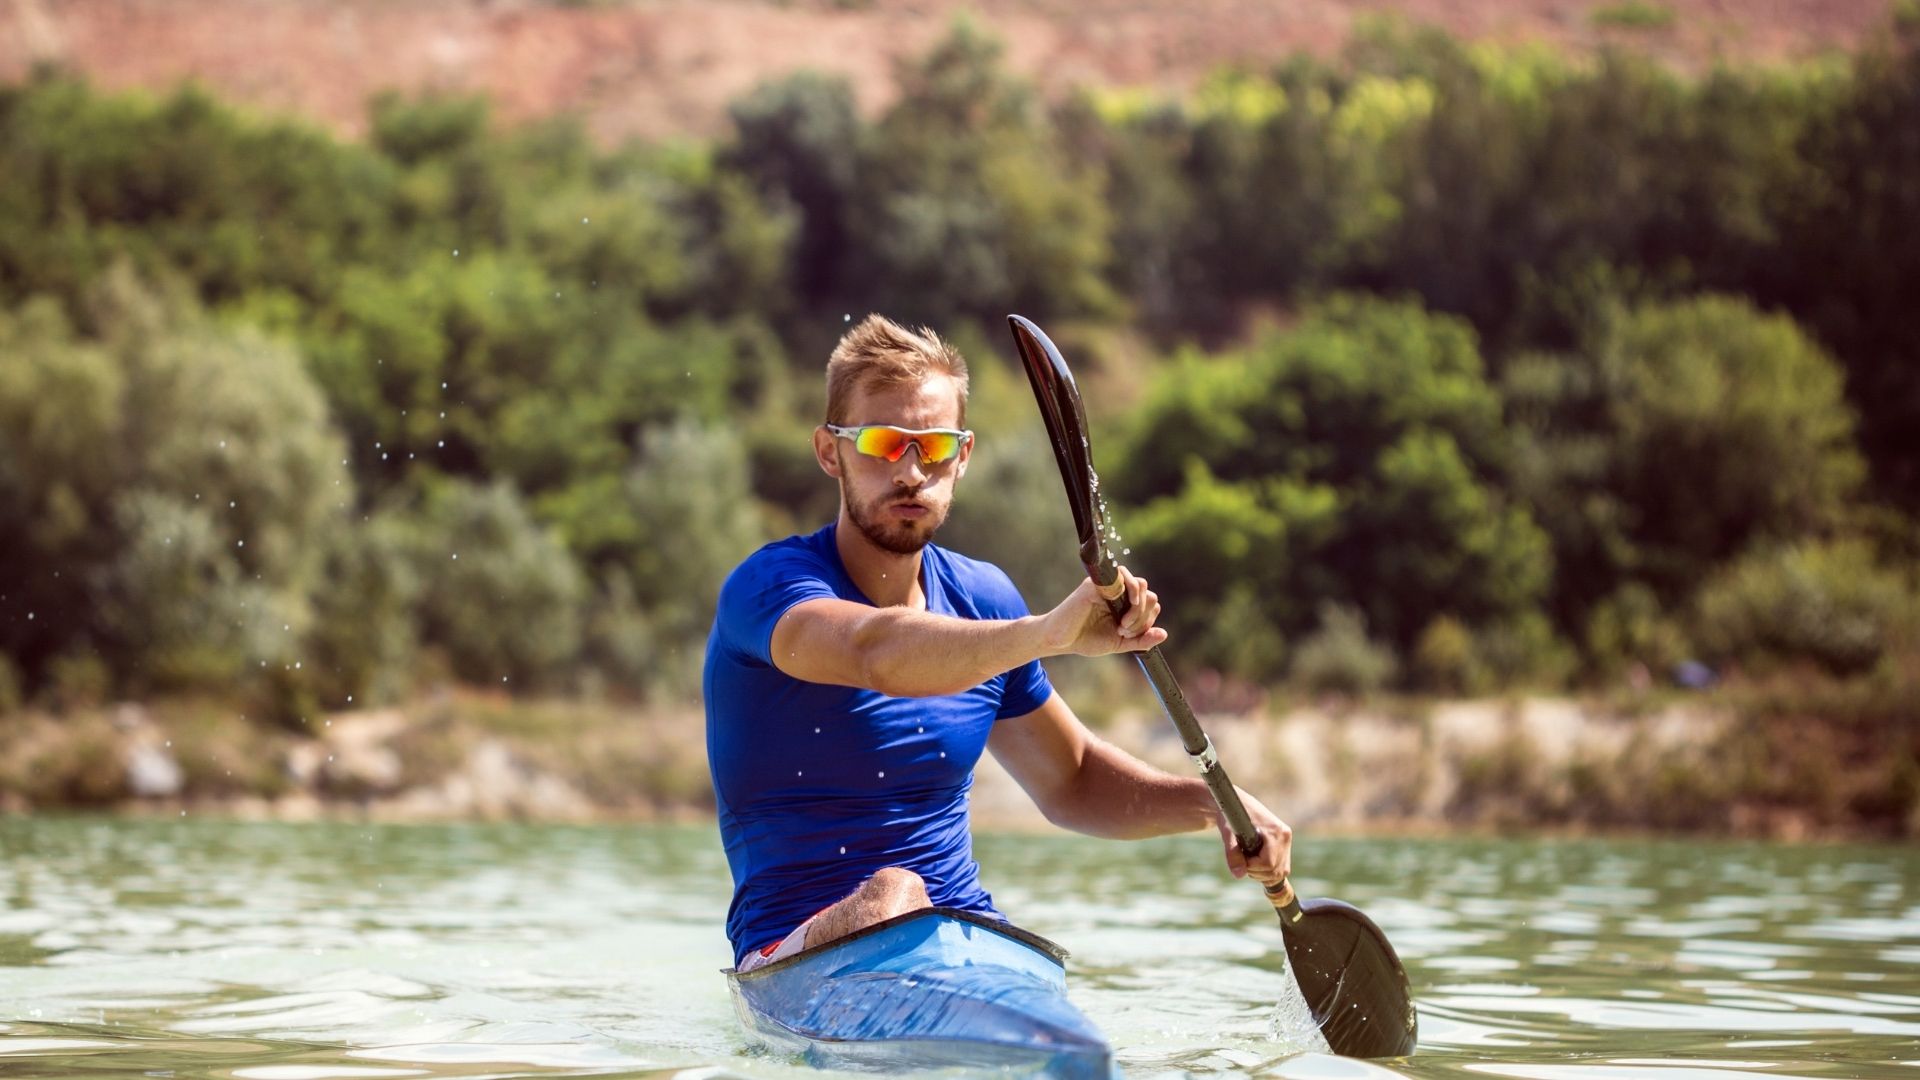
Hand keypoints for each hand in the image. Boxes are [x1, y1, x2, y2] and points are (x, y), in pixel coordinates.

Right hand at [1039, 566, 1166, 657]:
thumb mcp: (1120, 643)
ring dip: (1138, 609)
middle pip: (1148, 593)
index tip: (1130, 635)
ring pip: (1140, 584)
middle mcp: (1119, 591)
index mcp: (1125, 604)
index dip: (1147, 619)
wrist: (1061, 641)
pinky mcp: (1096, 583)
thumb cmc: (1086, 640)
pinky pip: (1122, 577)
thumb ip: (1141, 640)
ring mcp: (1107, 585)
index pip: (1150, 602)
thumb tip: (1164, 634)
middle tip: (1125, 630)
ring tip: (1123, 626)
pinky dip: (1130, 594)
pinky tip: (1121, 616)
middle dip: (1143, 616)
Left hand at [1215, 788, 1290, 888]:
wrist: (1234, 804)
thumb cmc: (1229, 815)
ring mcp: (1286, 841)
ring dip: (1262, 874)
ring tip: (1248, 862)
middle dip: (1256, 872)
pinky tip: (1256, 865)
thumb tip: (1239, 874)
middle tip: (1242, 861)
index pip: (1268, 862)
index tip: (1240, 859)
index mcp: (1275, 830)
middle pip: (1276, 870)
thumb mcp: (1228, 833)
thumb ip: (1232, 853)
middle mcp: (1285, 836)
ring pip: (1280, 873)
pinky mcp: (1284, 845)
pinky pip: (1282, 869)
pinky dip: (1269, 872)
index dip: (1252, 867)